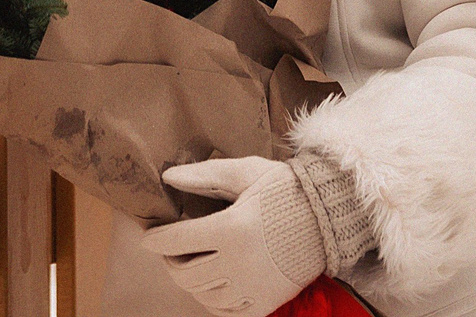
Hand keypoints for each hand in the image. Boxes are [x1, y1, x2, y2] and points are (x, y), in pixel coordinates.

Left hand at [139, 157, 324, 316]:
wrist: (327, 217)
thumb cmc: (285, 189)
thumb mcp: (245, 172)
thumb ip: (205, 174)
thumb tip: (169, 177)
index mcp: (231, 228)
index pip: (177, 240)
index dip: (156, 239)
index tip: (148, 237)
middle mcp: (239, 263)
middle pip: (185, 272)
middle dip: (170, 260)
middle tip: (170, 250)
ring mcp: (252, 287)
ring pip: (202, 294)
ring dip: (189, 281)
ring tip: (190, 264)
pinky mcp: (266, 302)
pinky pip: (226, 312)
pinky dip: (211, 301)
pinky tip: (212, 285)